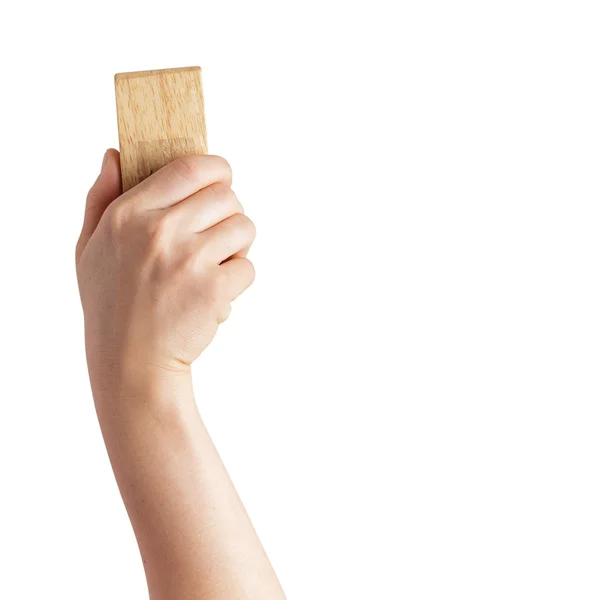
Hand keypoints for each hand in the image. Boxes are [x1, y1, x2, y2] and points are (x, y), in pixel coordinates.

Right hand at [76, 150, 255, 388]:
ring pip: (244, 228)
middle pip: (227, 196)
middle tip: (215, 234)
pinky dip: (237, 280)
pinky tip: (214, 293)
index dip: (216, 169)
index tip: (220, 179)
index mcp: (128, 215)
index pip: (189, 168)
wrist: (131, 362)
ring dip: (237, 246)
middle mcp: (160, 231)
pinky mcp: (214, 288)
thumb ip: (101, 197)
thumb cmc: (110, 304)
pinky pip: (248, 267)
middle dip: (229, 212)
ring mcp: (189, 260)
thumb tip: (114, 154)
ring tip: (213, 265)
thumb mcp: (89, 248)